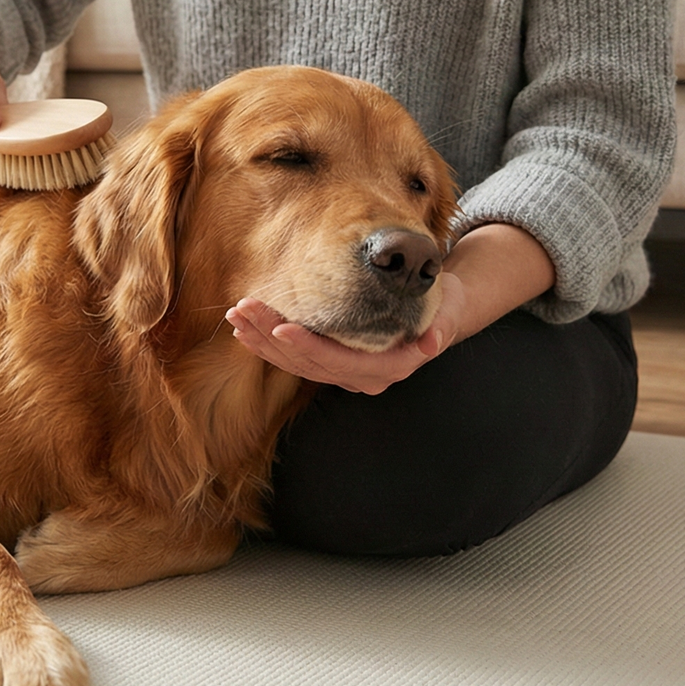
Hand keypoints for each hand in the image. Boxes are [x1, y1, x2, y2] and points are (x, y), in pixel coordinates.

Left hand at [225, 275, 466, 394]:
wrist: (437, 315)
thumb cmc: (443, 307)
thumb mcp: (448, 313)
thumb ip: (441, 327)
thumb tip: (432, 342)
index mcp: (388, 369)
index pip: (340, 361)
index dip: (309, 346)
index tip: (280, 328)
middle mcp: (363, 378)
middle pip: (309, 362)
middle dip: (272, 336)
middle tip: (243, 309)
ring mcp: (345, 374)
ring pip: (296, 363)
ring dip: (262, 340)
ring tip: (237, 315)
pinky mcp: (332, 363)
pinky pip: (295, 359)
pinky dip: (268, 345)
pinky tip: (245, 330)